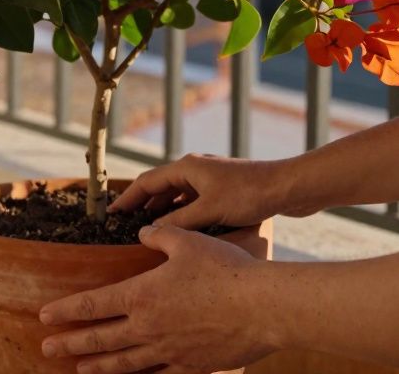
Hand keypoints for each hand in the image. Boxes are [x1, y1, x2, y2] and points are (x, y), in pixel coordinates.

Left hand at [39, 225, 275, 372]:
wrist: (263, 307)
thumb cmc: (225, 269)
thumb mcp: (187, 241)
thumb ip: (160, 236)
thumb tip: (144, 232)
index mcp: (141, 295)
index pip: (91, 305)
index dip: (65, 311)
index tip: (44, 316)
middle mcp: (148, 328)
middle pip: (99, 339)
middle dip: (70, 344)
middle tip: (47, 350)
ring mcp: (169, 351)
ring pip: (124, 363)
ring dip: (98, 366)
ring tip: (80, 369)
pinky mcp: (193, 366)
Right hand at [110, 154, 297, 229]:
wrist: (288, 186)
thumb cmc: (249, 195)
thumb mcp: (209, 212)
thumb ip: (178, 223)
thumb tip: (150, 230)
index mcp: (187, 167)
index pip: (146, 182)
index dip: (127, 198)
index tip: (110, 212)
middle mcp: (195, 168)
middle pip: (160, 186)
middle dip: (142, 204)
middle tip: (125, 223)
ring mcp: (210, 178)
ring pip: (177, 193)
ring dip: (162, 209)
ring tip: (148, 227)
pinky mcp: (224, 188)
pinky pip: (193, 199)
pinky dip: (181, 211)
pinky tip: (180, 226)